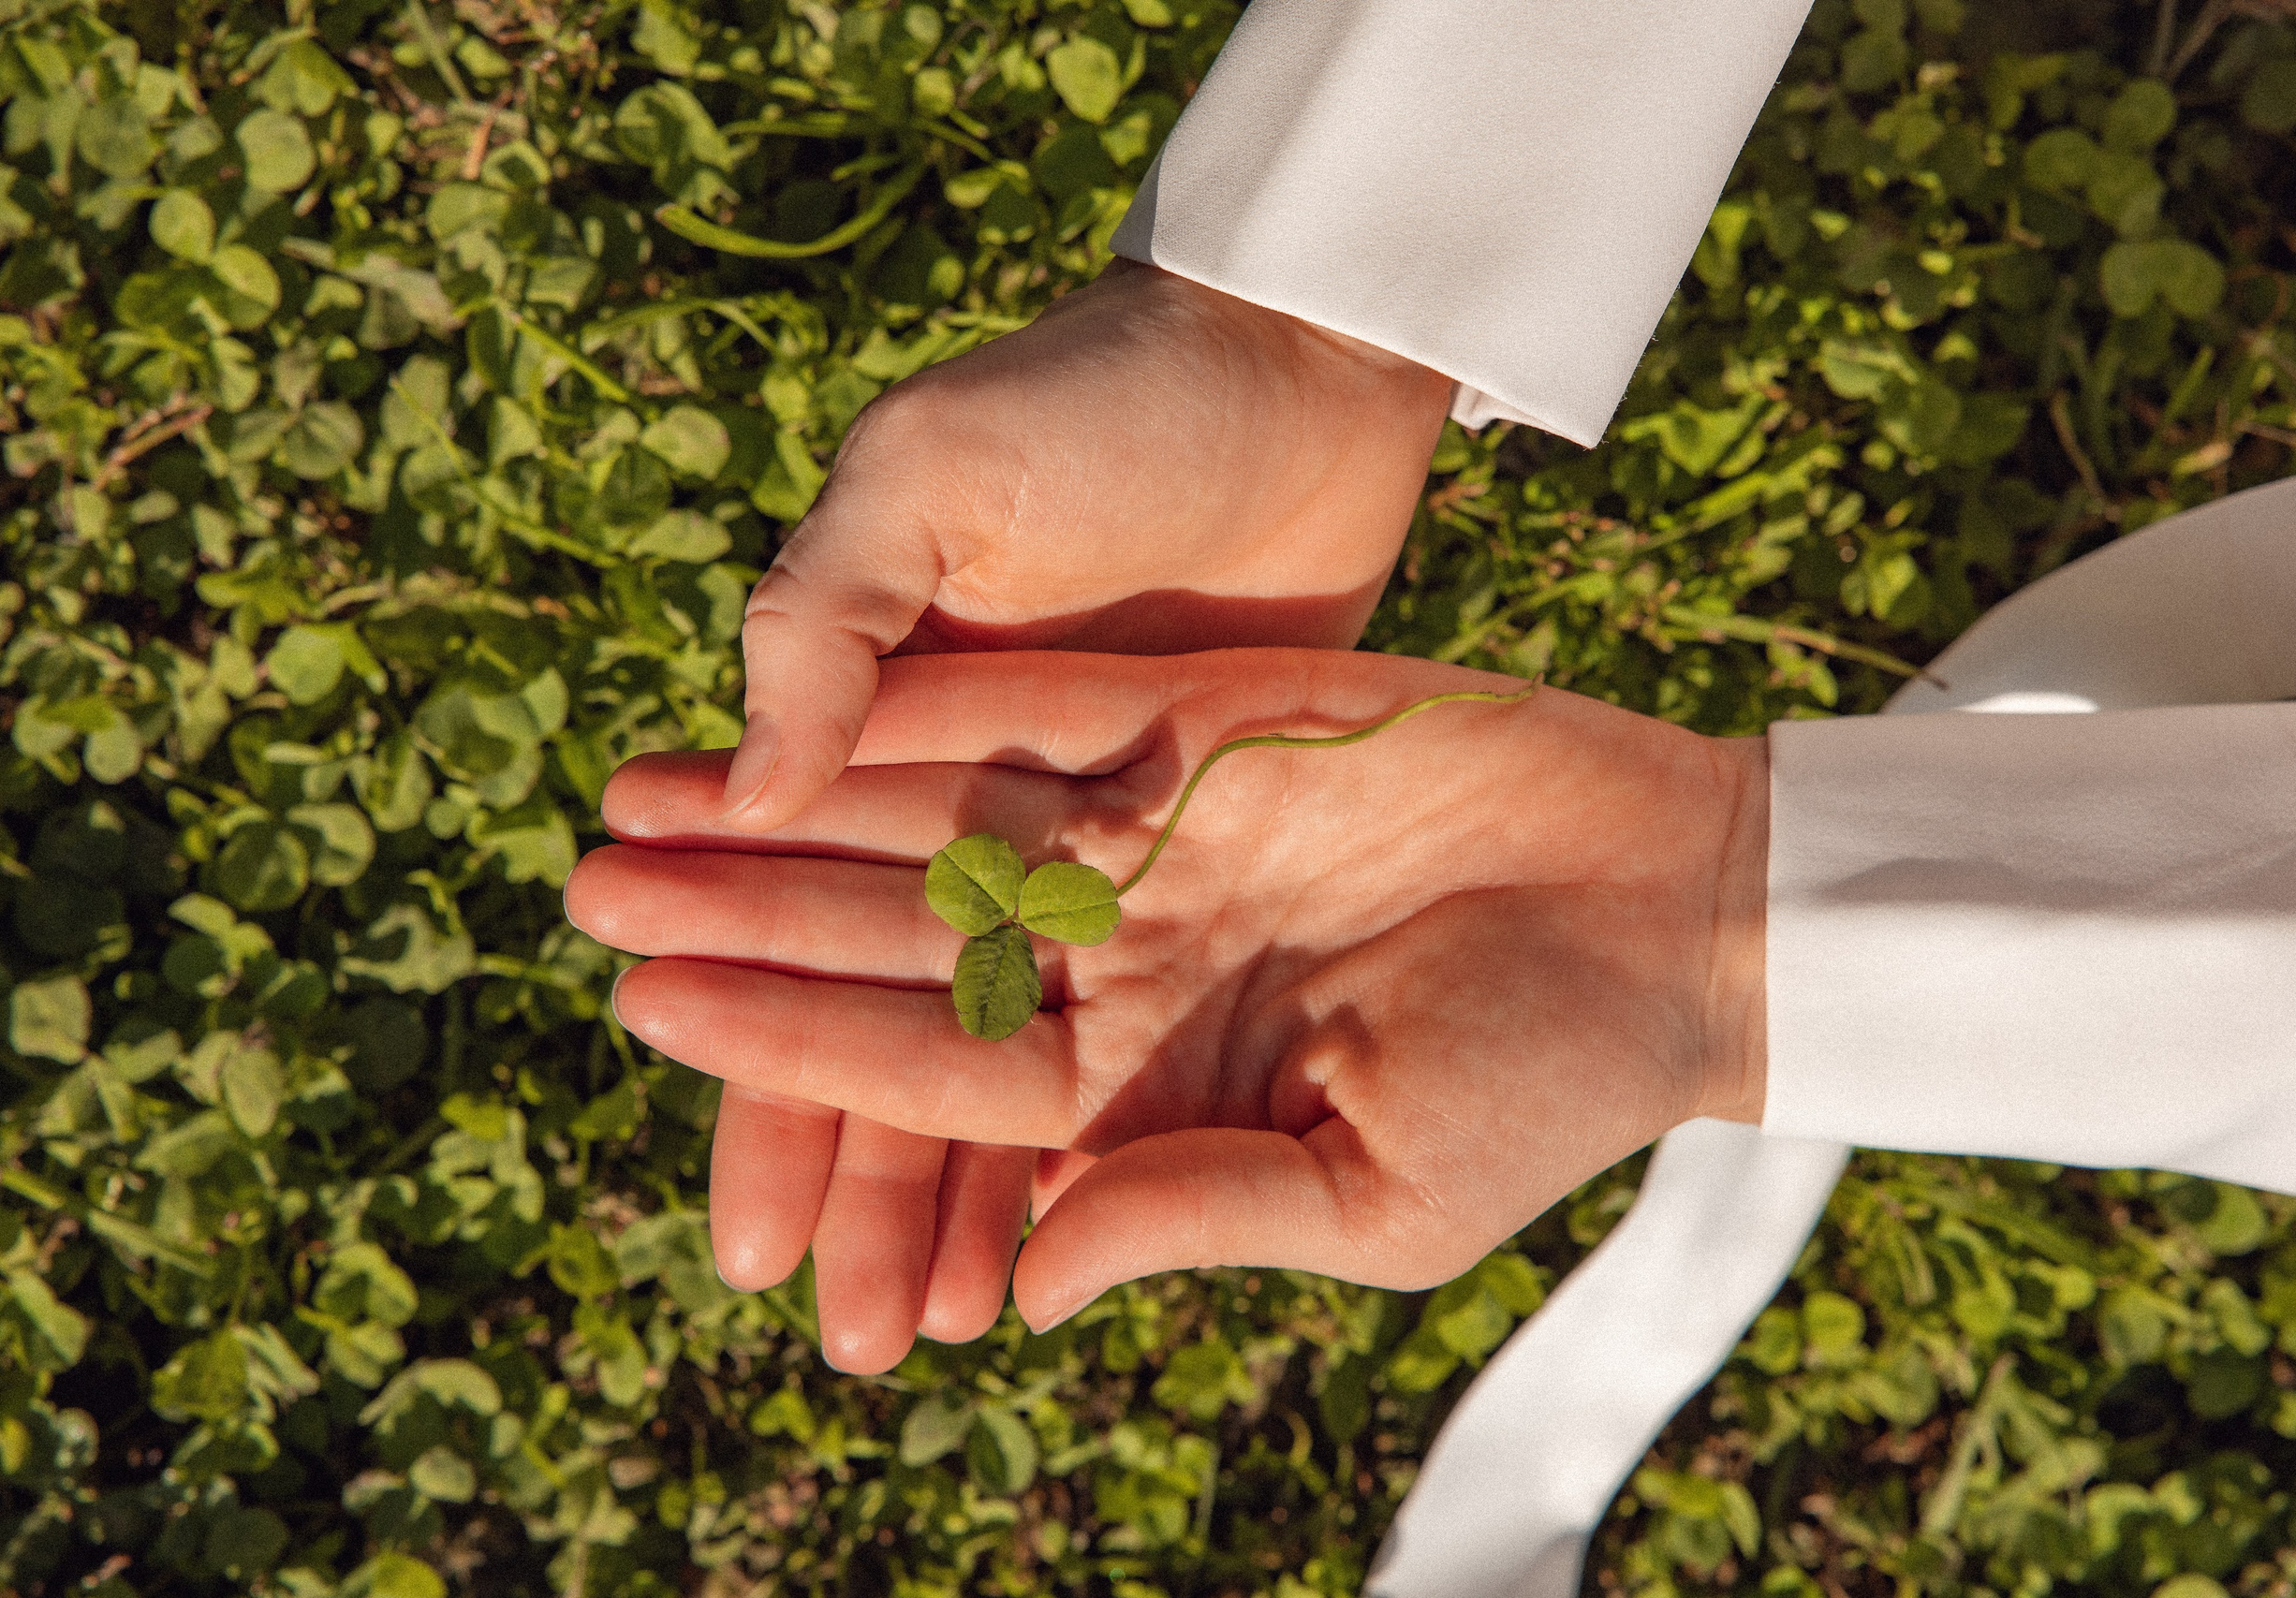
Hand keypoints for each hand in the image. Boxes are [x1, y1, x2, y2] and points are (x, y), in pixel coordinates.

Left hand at [579, 649, 1768, 1333]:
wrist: (1672, 910)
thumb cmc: (1546, 1081)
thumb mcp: (1371, 1198)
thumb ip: (1187, 1217)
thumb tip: (1029, 1288)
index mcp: (1144, 1082)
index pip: (927, 1072)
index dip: (785, 1043)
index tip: (651, 1009)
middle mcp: (1123, 956)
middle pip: (894, 943)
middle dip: (743, 919)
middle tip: (584, 890)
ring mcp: (1156, 835)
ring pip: (935, 823)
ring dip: (794, 809)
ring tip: (644, 791)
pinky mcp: (1205, 724)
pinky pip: (1036, 715)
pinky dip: (922, 711)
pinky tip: (807, 699)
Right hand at [598, 262, 1449, 1364]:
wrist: (1302, 367)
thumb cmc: (1106, 391)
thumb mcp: (936, 469)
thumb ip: (827, 620)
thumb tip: (743, 795)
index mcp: (885, 736)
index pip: (802, 940)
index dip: (761, 1072)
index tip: (744, 1235)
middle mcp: (982, 810)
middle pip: (901, 1028)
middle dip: (860, 1178)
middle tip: (835, 1332)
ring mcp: (1101, 842)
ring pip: (1011, 1047)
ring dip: (965, 1182)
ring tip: (937, 1328)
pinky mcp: (1208, 845)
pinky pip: (1143, 1008)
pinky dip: (1107, 1112)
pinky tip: (1075, 1222)